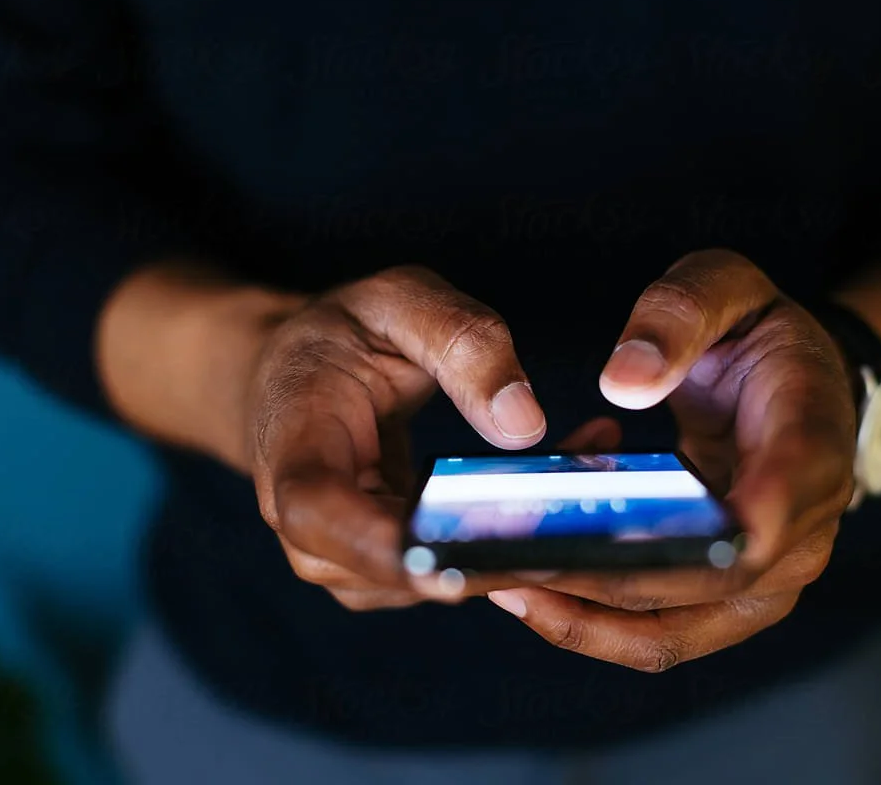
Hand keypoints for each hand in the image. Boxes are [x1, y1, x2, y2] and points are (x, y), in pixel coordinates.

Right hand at [244, 264, 619, 611]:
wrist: (299, 374)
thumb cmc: (343, 333)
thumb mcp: (400, 300)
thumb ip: (463, 344)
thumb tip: (523, 424)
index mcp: (293, 442)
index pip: (315, 511)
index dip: (382, 546)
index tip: (457, 561)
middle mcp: (303, 520)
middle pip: (385, 569)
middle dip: (486, 555)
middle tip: (577, 523)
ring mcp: (341, 555)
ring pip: (429, 580)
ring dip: (512, 546)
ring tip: (587, 481)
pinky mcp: (382, 568)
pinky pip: (446, 570)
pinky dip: (507, 540)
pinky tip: (561, 490)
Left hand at [486, 250, 857, 670]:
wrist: (797, 380)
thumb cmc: (759, 332)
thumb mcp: (724, 286)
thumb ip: (676, 316)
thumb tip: (624, 382)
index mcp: (811, 445)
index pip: (765, 513)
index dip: (683, 542)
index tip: (592, 541)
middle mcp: (801, 530)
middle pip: (697, 588)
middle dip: (597, 583)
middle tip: (506, 560)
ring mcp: (767, 575)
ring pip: (671, 632)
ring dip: (583, 619)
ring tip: (502, 582)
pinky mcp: (729, 599)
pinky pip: (658, 631)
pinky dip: (593, 620)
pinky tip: (531, 587)